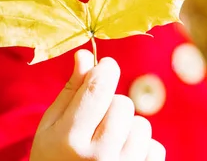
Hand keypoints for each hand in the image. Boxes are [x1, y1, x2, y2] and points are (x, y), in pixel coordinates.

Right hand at [30, 50, 165, 160]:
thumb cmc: (54, 157)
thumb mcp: (51, 127)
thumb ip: (70, 92)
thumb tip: (86, 55)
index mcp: (69, 140)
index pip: (98, 88)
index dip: (106, 69)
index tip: (106, 66)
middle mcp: (98, 157)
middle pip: (123, 103)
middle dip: (112, 106)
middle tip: (97, 123)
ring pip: (142, 124)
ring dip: (128, 129)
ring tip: (108, 144)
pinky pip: (155, 148)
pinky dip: (141, 149)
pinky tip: (121, 158)